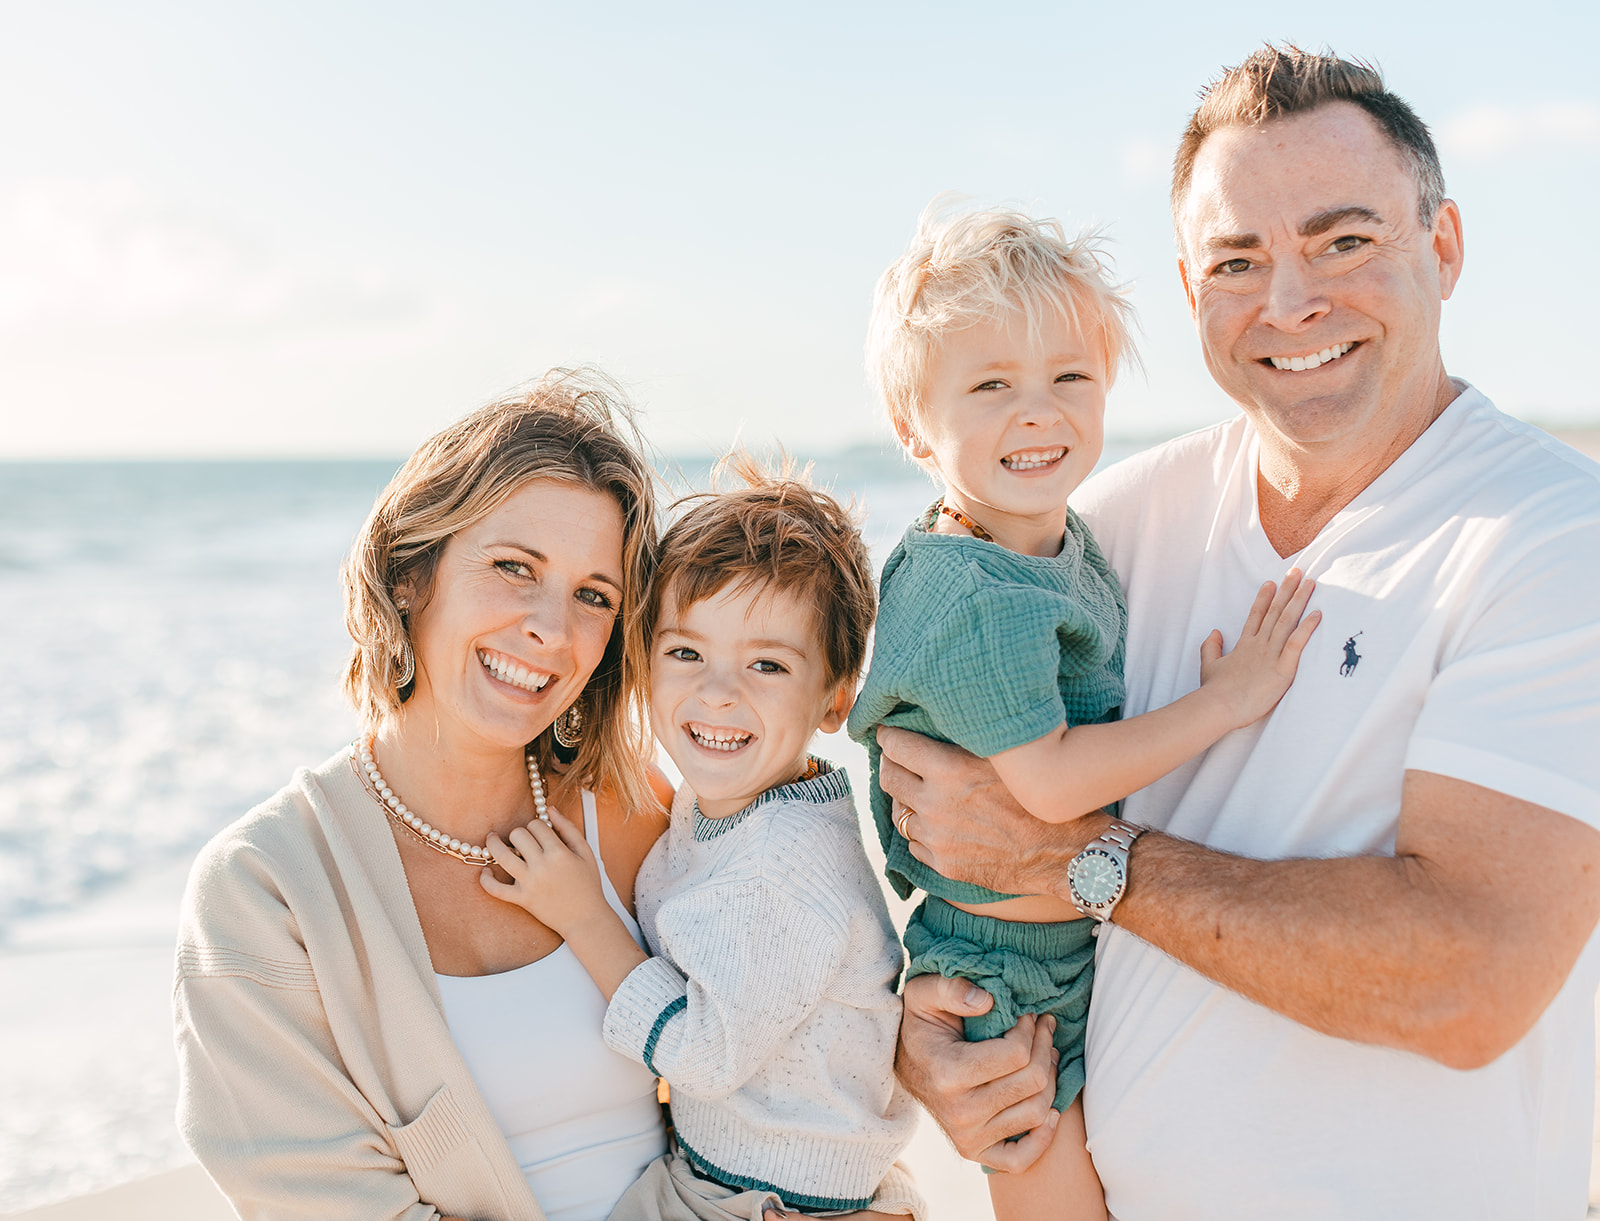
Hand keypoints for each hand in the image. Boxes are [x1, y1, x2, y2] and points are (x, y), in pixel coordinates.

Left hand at [481, 807, 608, 933]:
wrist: (585, 918)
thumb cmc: (588, 885)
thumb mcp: (586, 852)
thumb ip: (568, 828)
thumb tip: (550, 809)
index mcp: (559, 853)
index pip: (536, 825)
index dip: (536, 825)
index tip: (539, 833)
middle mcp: (542, 866)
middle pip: (518, 835)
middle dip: (519, 834)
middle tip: (522, 840)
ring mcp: (529, 883)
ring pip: (502, 855)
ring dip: (493, 844)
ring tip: (492, 839)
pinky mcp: (522, 899)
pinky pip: (496, 889)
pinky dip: (486, 880)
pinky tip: (486, 871)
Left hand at [877, 725, 1103, 892]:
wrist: (1066, 853)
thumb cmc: (1041, 798)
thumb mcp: (1005, 758)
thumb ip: (967, 742)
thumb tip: (943, 722)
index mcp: (949, 769)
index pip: (896, 745)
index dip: (889, 736)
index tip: (887, 733)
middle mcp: (935, 803)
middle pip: (888, 778)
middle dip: (889, 764)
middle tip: (896, 759)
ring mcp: (936, 837)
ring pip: (899, 813)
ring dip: (905, 800)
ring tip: (917, 793)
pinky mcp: (943, 864)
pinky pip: (915, 844)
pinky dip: (922, 832)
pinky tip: (937, 824)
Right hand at [896, 974, 1061, 1171]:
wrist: (904, 1062)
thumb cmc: (921, 1023)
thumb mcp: (923, 992)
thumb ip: (951, 988)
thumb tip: (988, 1001)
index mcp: (949, 1074)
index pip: (1016, 1054)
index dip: (1030, 1030)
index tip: (1027, 1015)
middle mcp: (960, 1112)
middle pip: (1032, 1083)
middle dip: (1045, 1048)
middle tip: (1044, 1029)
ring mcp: (968, 1136)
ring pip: (1037, 1113)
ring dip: (1050, 1080)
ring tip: (1045, 1056)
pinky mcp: (975, 1151)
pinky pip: (1020, 1160)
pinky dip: (1043, 1138)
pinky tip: (1050, 1111)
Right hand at [1198, 568, 1319, 727]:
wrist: (1219, 705)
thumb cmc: (1215, 690)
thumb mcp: (1209, 665)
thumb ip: (1212, 647)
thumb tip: (1215, 632)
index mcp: (1244, 645)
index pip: (1256, 615)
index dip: (1264, 598)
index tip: (1272, 583)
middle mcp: (1258, 645)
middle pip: (1275, 611)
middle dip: (1286, 590)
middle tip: (1296, 572)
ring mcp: (1271, 655)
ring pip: (1287, 621)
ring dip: (1299, 600)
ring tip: (1310, 583)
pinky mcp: (1282, 669)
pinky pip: (1297, 643)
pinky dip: (1307, 627)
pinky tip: (1317, 613)